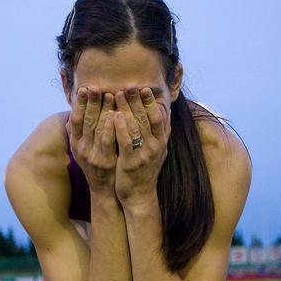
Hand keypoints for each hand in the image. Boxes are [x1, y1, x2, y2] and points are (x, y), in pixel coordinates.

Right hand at [66, 87, 117, 195]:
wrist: (105, 191)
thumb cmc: (97, 165)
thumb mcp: (83, 149)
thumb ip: (79, 132)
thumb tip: (74, 112)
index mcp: (75, 143)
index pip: (75, 119)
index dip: (79, 103)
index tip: (84, 88)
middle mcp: (81, 149)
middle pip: (86, 121)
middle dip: (91, 102)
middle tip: (97, 85)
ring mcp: (93, 155)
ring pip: (97, 128)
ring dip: (104, 110)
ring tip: (110, 94)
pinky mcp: (105, 161)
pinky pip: (108, 140)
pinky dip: (112, 126)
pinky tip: (117, 114)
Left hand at [113, 87, 170, 205]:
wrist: (139, 195)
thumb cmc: (145, 170)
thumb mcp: (158, 150)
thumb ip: (161, 131)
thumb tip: (166, 110)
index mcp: (161, 141)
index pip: (158, 117)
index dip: (152, 101)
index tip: (144, 87)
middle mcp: (155, 146)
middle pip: (147, 118)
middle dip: (138, 100)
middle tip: (129, 85)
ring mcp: (144, 155)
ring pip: (136, 127)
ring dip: (127, 109)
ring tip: (118, 94)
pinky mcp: (131, 162)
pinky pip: (126, 142)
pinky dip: (121, 128)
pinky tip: (114, 116)